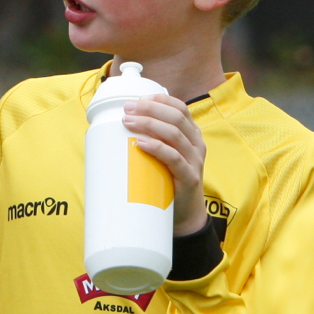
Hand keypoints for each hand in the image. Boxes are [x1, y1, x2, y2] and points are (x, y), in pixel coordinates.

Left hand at [123, 93, 207, 236]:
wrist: (185, 214)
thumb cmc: (168, 179)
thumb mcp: (164, 154)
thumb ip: (151, 139)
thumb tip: (117, 126)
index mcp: (191, 135)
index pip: (180, 108)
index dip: (160, 100)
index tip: (138, 98)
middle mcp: (196, 144)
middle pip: (175, 118)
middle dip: (149, 109)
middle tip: (127, 110)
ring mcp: (194, 161)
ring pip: (174, 134)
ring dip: (149, 124)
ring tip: (128, 122)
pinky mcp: (189, 178)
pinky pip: (174, 158)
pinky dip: (157, 147)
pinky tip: (141, 142)